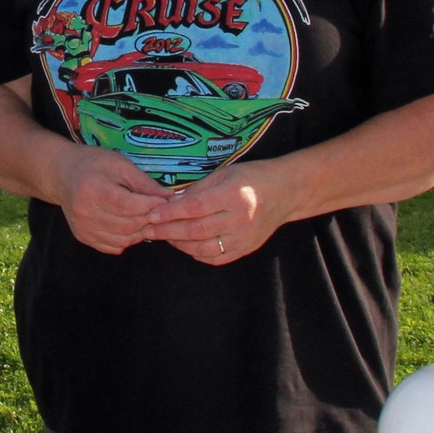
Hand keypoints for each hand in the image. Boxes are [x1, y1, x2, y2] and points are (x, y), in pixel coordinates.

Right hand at [50, 144, 171, 254]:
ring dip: (140, 231)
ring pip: (123, 239)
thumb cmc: (93, 164)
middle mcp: (84, 212)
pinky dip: (127, 238)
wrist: (63, 175)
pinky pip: (114, 246)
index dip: (150, 205)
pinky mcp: (84, 237)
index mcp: (92, 189)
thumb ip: (144, 184)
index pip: (128, 206)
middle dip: (149, 218)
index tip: (164, 200)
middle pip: (128, 225)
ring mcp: (83, 228)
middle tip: (159, 209)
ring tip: (145, 216)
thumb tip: (171, 198)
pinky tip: (130, 224)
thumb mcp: (120, 165)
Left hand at [144, 159, 309, 265]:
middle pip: (196, 230)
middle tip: (148, 230)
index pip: (194, 208)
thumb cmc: (251, 178)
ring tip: (164, 237)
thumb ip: (197, 190)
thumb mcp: (223, 174)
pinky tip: (185, 245)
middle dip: (168, 231)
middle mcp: (239, 219)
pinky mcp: (246, 249)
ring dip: (179, 244)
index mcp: (233, 195)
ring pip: (203, 248)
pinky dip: (196, 254)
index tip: (151, 214)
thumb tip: (169, 203)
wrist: (285, 192)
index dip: (170, 213)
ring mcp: (244, 238)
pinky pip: (216, 258)